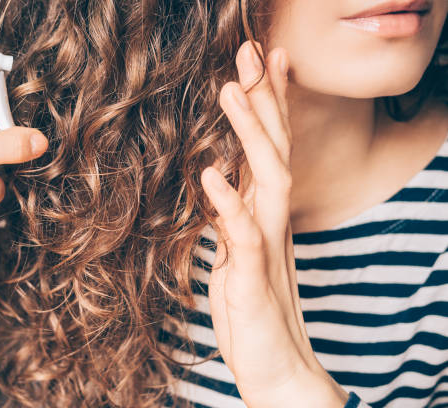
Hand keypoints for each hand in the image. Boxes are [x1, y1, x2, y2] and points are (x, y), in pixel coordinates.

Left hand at [200, 41, 347, 406]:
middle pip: (274, 150)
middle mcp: (271, 223)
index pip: (271, 149)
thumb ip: (234, 219)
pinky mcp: (253, 279)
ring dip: (250, 135)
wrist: (276, 369)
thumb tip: (221, 186)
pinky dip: (228, 204)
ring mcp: (266, 248)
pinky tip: (212, 175)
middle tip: (252, 52)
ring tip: (231, 91)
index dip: (269, 105)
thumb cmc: (253, 313)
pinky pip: (245, 235)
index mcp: (264, 215)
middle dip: (264, 100)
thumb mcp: (238, 256)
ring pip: (268, 180)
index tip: (263, 63)